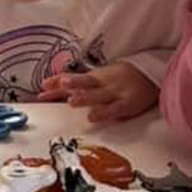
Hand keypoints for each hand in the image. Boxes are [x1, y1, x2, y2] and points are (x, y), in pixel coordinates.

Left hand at [38, 62, 157, 122]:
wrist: (148, 76)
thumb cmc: (117, 78)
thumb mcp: (94, 78)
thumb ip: (70, 85)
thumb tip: (45, 86)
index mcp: (94, 77)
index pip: (73, 79)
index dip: (58, 82)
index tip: (43, 85)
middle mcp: (102, 83)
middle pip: (86, 82)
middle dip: (73, 83)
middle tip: (62, 84)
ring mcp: (115, 92)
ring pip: (99, 95)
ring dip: (85, 97)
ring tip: (72, 101)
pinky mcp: (127, 104)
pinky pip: (115, 109)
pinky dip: (104, 112)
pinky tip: (93, 116)